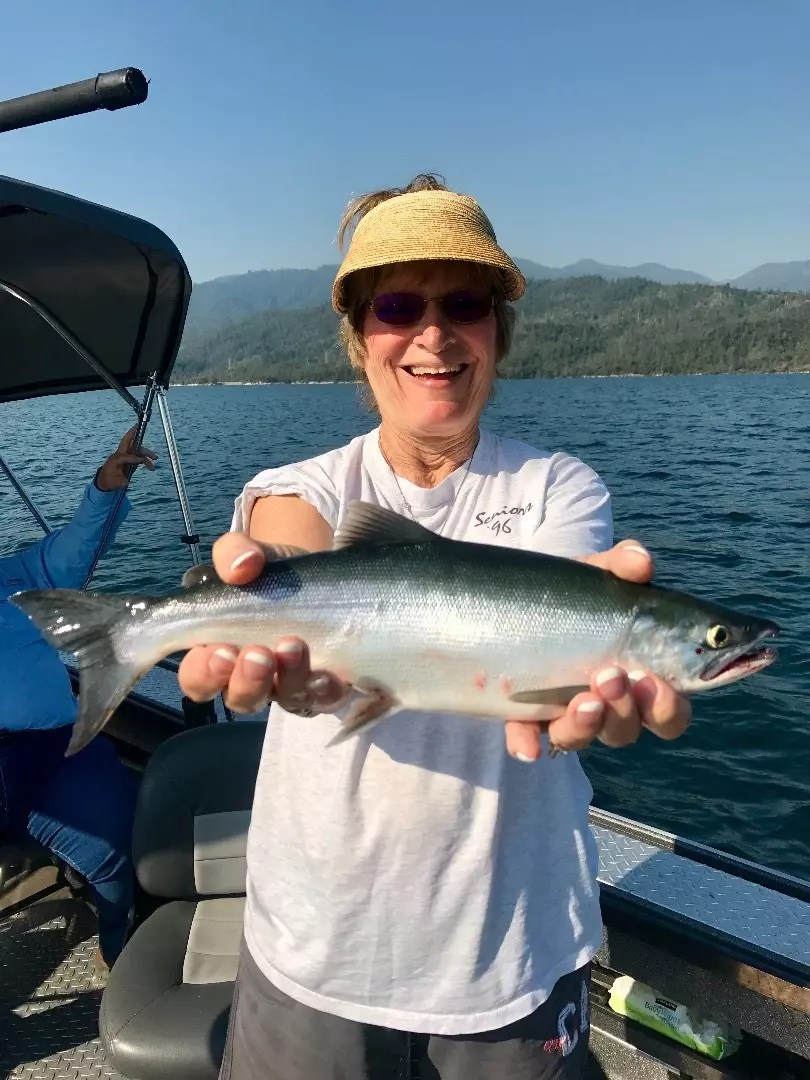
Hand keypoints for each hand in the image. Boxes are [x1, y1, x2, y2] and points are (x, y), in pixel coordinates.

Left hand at [94, 426, 157, 490]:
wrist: (105, 480)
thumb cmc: (108, 480)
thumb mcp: (113, 483)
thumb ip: (120, 481)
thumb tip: (126, 481)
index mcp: (115, 459)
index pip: (124, 456)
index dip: (133, 458)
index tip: (141, 461)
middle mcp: (121, 454)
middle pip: (131, 445)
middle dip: (140, 442)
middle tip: (147, 445)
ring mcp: (126, 456)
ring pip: (138, 450)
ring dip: (147, 453)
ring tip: (155, 458)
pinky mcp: (130, 459)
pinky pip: (140, 457)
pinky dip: (146, 460)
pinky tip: (151, 467)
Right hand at [177, 533, 347, 713]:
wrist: (320, 574)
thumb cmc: (270, 574)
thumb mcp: (250, 554)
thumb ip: (232, 552)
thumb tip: (241, 565)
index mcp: (219, 652)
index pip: (197, 678)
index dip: (204, 672)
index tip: (220, 649)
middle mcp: (252, 677)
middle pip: (238, 698)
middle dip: (245, 680)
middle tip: (256, 653)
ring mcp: (290, 684)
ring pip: (284, 700)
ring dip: (287, 677)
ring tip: (293, 644)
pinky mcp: (325, 685)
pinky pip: (325, 699)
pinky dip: (323, 689)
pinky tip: (325, 672)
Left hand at [504, 540, 691, 761]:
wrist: (521, 593)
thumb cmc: (577, 591)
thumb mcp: (598, 573)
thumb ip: (622, 565)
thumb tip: (641, 562)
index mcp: (639, 677)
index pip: (669, 710)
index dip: (669, 707)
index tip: (656, 681)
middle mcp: (607, 703)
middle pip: (629, 729)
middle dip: (627, 711)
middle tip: (612, 675)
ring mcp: (566, 710)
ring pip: (584, 737)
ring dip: (587, 724)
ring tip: (582, 697)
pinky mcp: (526, 713)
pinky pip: (528, 737)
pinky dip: (527, 742)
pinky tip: (526, 746)